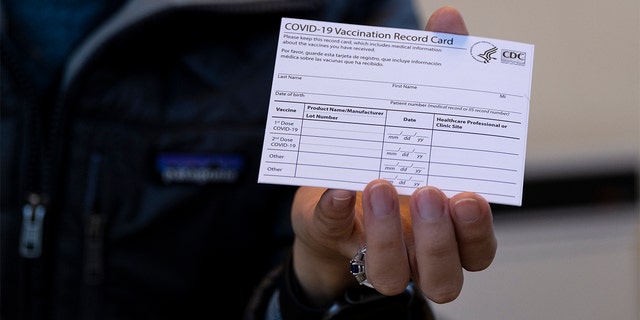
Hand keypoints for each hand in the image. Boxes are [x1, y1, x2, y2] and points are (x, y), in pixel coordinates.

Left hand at [290, 6, 496, 305]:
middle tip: (426, 190)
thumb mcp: (418, 114)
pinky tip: (337, 185)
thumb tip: (449, 22)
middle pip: (444, 274)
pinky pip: (335, 236)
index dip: (476, 231)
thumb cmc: (393, 153)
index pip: (478, 247)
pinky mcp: (337, 239)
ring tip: (376, 184)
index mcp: (449, 228)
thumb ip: (440, 72)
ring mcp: (377, 251)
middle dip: (437, 237)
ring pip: (393, 275)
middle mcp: (419, 251)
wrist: (340, 190)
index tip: (470, 195)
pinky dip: (335, 211)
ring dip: (389, 236)